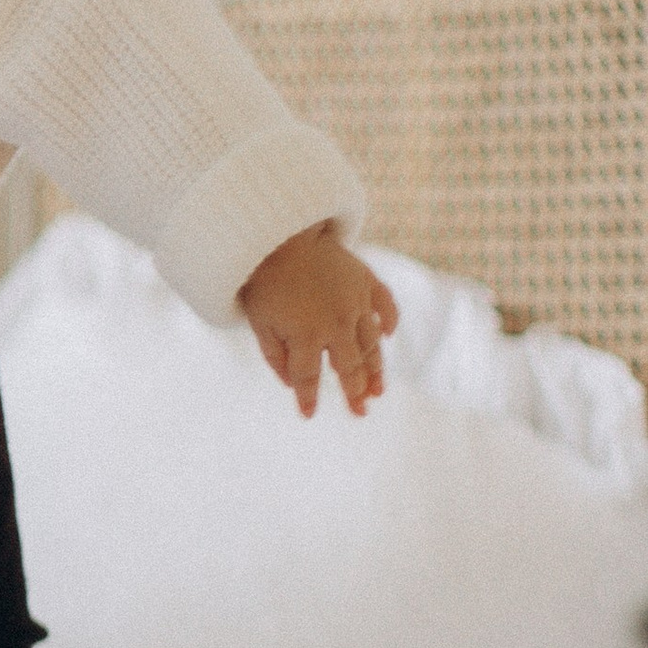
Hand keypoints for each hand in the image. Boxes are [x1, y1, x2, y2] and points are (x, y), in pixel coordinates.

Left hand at [240, 223, 399, 415]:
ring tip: (378, 390)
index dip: (307, 398)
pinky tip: (387, 336)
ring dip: (376, 369)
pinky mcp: (365, 281)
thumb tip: (290, 384)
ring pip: (371, 344)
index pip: (308, 377)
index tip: (308, 414)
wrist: (280, 233)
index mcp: (305, 335)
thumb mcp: (258, 321)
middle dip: (353, 392)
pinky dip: (388, 320)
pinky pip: (385, 305)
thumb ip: (275, 355)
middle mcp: (335, 323)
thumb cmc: (263, 280)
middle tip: (360, 412)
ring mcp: (355, 302)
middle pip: (348, 366)